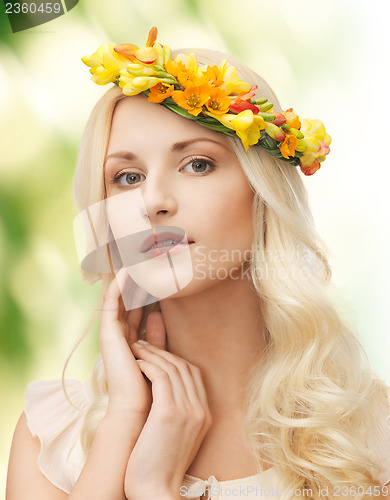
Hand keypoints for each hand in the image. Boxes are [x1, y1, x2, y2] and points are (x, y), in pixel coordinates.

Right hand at [99, 268, 165, 416]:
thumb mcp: (158, 354)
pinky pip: (112, 304)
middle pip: (127, 301)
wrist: (137, 408)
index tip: (155, 275)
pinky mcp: (108, 333)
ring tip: (136, 258)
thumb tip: (158, 314)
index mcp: (130, 341)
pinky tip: (127, 272)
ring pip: (119, 299)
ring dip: (127, 280)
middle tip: (144, 260)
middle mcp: (119, 335)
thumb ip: (157, 335)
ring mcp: (112, 333)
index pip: (137, 309)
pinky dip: (118, 287)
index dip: (146, 292)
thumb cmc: (150, 386)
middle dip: (136, 282)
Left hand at [124, 342, 211, 499]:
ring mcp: (188, 411)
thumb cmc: (158, 465)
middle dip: (162, 350)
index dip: (174, 358)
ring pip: (172, 368)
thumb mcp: (175, 435)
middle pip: (184, 366)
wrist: (156, 492)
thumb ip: (176, 411)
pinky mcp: (169, 413)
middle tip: (143, 344)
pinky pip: (161, 377)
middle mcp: (200, 409)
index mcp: (204, 414)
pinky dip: (149, 365)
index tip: (156, 353)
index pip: (193, 374)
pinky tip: (137, 362)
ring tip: (136, 348)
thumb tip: (161, 392)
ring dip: (152, 353)